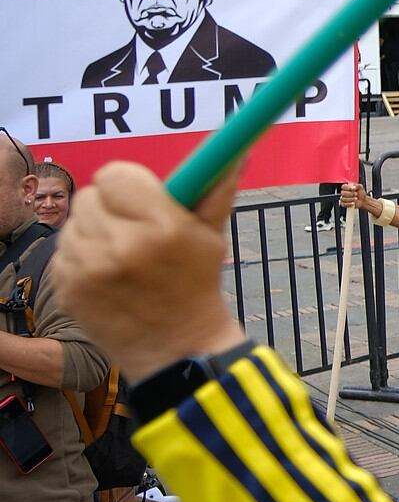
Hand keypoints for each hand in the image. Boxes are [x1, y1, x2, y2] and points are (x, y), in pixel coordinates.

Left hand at [53, 162, 244, 380]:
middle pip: (89, 196)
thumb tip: (233, 153)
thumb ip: (215, 189)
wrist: (177, 348)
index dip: (128, 183)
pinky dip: (81, 259)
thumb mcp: (211, 236)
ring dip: (93, 233)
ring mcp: (90, 270)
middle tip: (131, 227)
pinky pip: (63, 253)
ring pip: (73, 225)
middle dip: (109, 207)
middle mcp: (122, 246)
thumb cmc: (196, 285)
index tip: (139, 197)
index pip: (115, 174)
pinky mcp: (68, 289)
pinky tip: (106, 275)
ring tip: (120, 255)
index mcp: (162, 227)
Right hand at [337, 182, 370, 211]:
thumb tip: (353, 187)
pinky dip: (348, 204)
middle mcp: (344, 192)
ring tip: (356, 199)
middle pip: (342, 193)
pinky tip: (353, 203)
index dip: (348, 188)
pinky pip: (343, 204)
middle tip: (356, 194)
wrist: (363, 200)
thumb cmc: (360, 193)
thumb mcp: (360, 187)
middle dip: (350, 194)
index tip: (354, 189)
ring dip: (350, 199)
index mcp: (347, 187)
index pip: (343, 186)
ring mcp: (343, 198)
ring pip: (343, 199)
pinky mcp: (343, 203)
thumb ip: (357, 185)